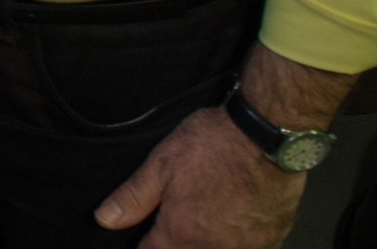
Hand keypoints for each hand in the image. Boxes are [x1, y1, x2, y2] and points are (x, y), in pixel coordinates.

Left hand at [94, 107, 305, 246]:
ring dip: (203, 243)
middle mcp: (214, 248)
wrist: (267, 138)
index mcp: (182, 233)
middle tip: (177, 219)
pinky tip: (231, 222)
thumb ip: (133, 197)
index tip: (143, 240)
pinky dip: (233, 242)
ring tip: (203, 218)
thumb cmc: (215, 145)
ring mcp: (246, 248)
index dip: (143, 247)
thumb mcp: (161, 164)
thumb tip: (106, 219)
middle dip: (174, 245)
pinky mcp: (271, 241)